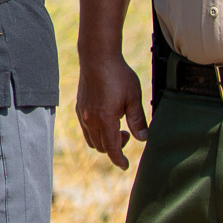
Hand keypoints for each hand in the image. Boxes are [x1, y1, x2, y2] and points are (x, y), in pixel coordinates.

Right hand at [74, 51, 147, 170]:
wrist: (97, 57)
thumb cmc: (118, 75)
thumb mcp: (134, 98)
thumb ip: (138, 120)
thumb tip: (143, 139)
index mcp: (105, 120)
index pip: (111, 149)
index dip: (119, 160)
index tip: (126, 165)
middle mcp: (90, 119)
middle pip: (100, 147)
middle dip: (114, 148)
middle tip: (127, 134)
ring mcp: (82, 113)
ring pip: (91, 139)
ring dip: (104, 140)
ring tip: (117, 127)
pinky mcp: (79, 106)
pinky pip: (85, 127)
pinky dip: (95, 131)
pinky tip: (106, 118)